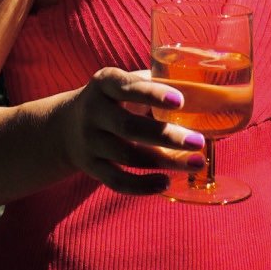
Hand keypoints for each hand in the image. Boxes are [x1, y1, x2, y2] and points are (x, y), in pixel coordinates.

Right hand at [56, 67, 207, 195]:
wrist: (67, 125)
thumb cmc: (113, 99)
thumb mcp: (123, 83)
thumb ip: (153, 84)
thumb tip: (203, 93)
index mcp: (105, 83)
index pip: (128, 87)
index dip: (153, 94)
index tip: (180, 101)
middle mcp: (93, 111)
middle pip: (130, 127)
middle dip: (166, 136)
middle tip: (199, 141)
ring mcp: (90, 141)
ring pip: (128, 157)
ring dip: (164, 162)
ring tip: (196, 162)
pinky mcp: (91, 167)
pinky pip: (117, 181)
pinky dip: (142, 186)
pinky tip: (167, 182)